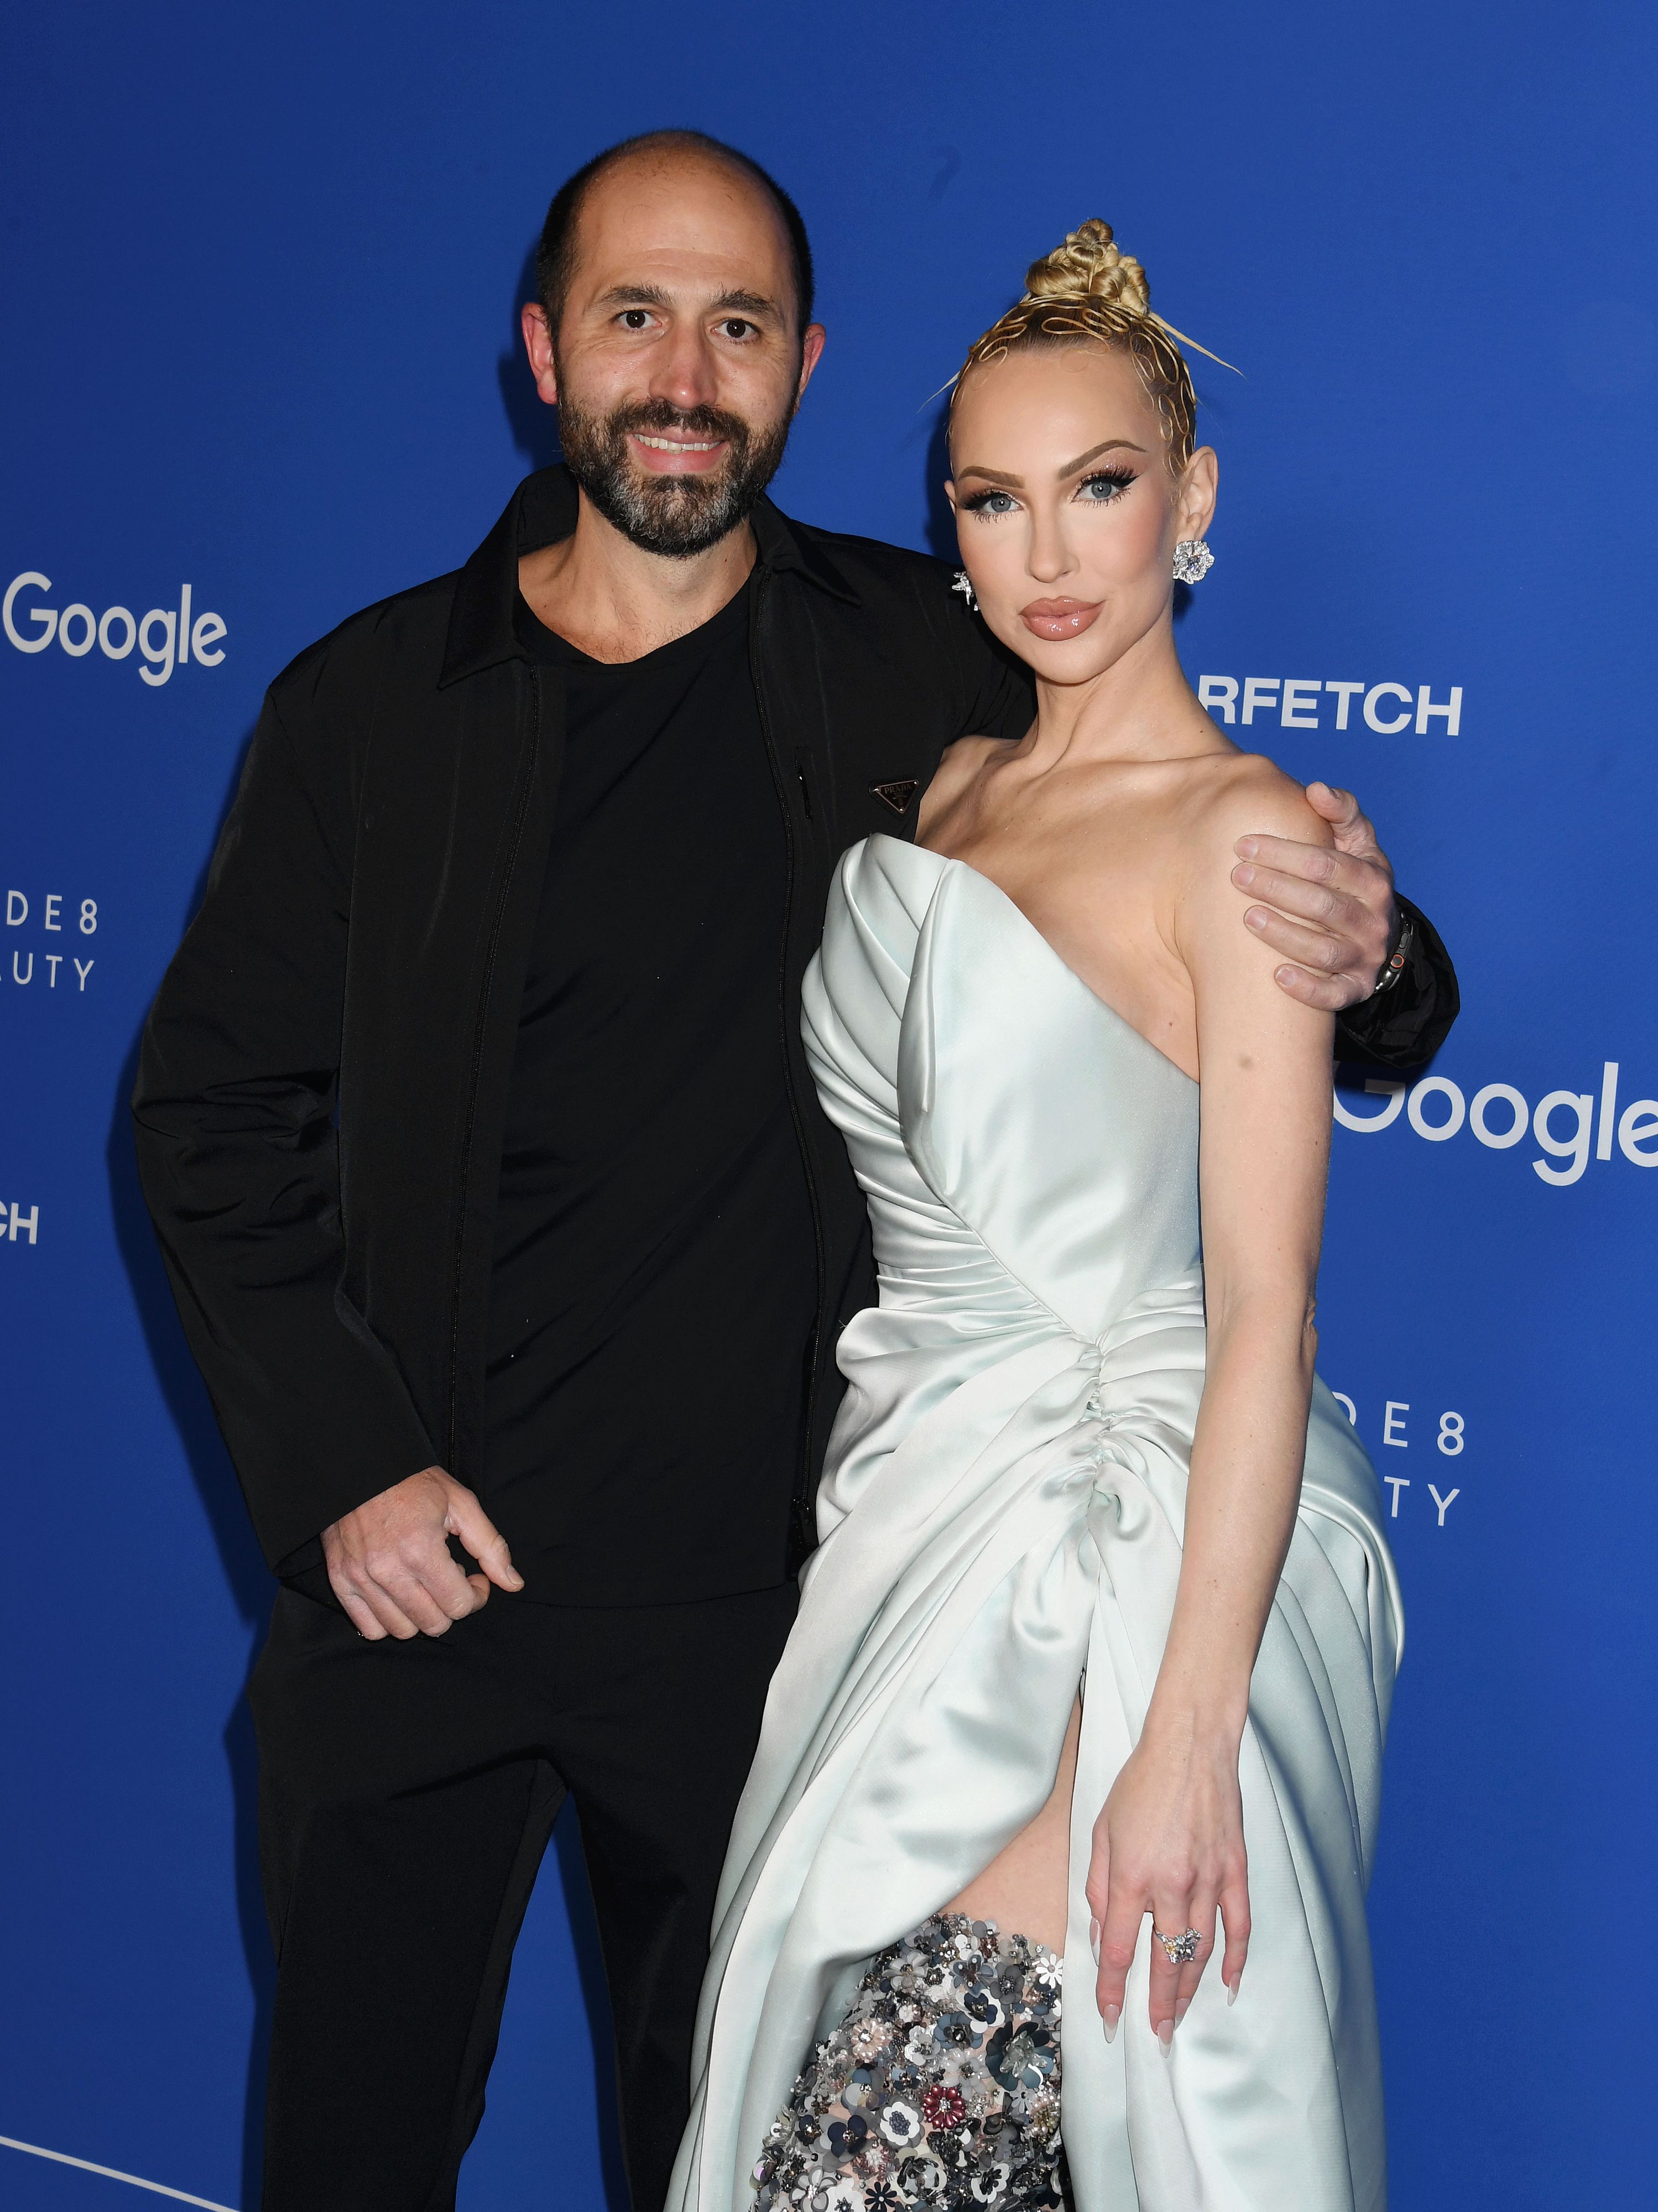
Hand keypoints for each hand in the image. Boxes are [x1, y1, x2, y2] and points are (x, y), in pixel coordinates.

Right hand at [322, 1467, 521, 1640]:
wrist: (362, 1466)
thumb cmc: (415, 1483)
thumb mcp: (462, 1504)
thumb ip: (491, 1547)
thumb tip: (514, 1584)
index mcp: (421, 1550)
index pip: (459, 1605)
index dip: (476, 1595)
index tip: (475, 1577)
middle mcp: (388, 1570)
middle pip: (433, 1623)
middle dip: (451, 1607)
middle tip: (451, 1580)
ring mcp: (360, 1578)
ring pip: (402, 1630)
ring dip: (422, 1614)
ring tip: (425, 1584)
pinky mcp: (340, 1580)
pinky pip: (370, 1628)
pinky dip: (389, 1620)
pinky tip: (400, 1595)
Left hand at [1085, 1723, 1249, 2046]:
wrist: (1190, 1746)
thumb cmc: (1140, 1785)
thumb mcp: (1102, 1833)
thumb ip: (1100, 1889)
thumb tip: (1105, 1939)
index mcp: (1132, 1875)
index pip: (1121, 1949)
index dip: (1114, 1990)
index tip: (1110, 2019)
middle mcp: (1172, 1884)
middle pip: (1165, 1961)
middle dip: (1158, 2004)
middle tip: (1156, 2035)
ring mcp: (1209, 1879)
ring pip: (1202, 1951)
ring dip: (1190, 1989)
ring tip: (1180, 2017)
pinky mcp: (1235, 1870)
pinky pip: (1239, 1926)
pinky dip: (1236, 1959)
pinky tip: (1230, 1985)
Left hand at [1231, 781, 1398, 1010]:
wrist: (1381, 932)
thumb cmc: (1355, 879)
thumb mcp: (1357, 843)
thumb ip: (1340, 812)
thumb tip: (1316, 789)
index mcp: (1372, 879)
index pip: (1325, 864)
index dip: (1283, 852)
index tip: (1243, 844)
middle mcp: (1373, 920)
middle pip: (1322, 905)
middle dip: (1276, 888)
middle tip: (1236, 876)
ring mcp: (1365, 957)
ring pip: (1324, 950)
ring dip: (1284, 935)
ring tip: (1246, 917)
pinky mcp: (1356, 988)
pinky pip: (1334, 995)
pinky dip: (1308, 989)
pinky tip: (1277, 976)